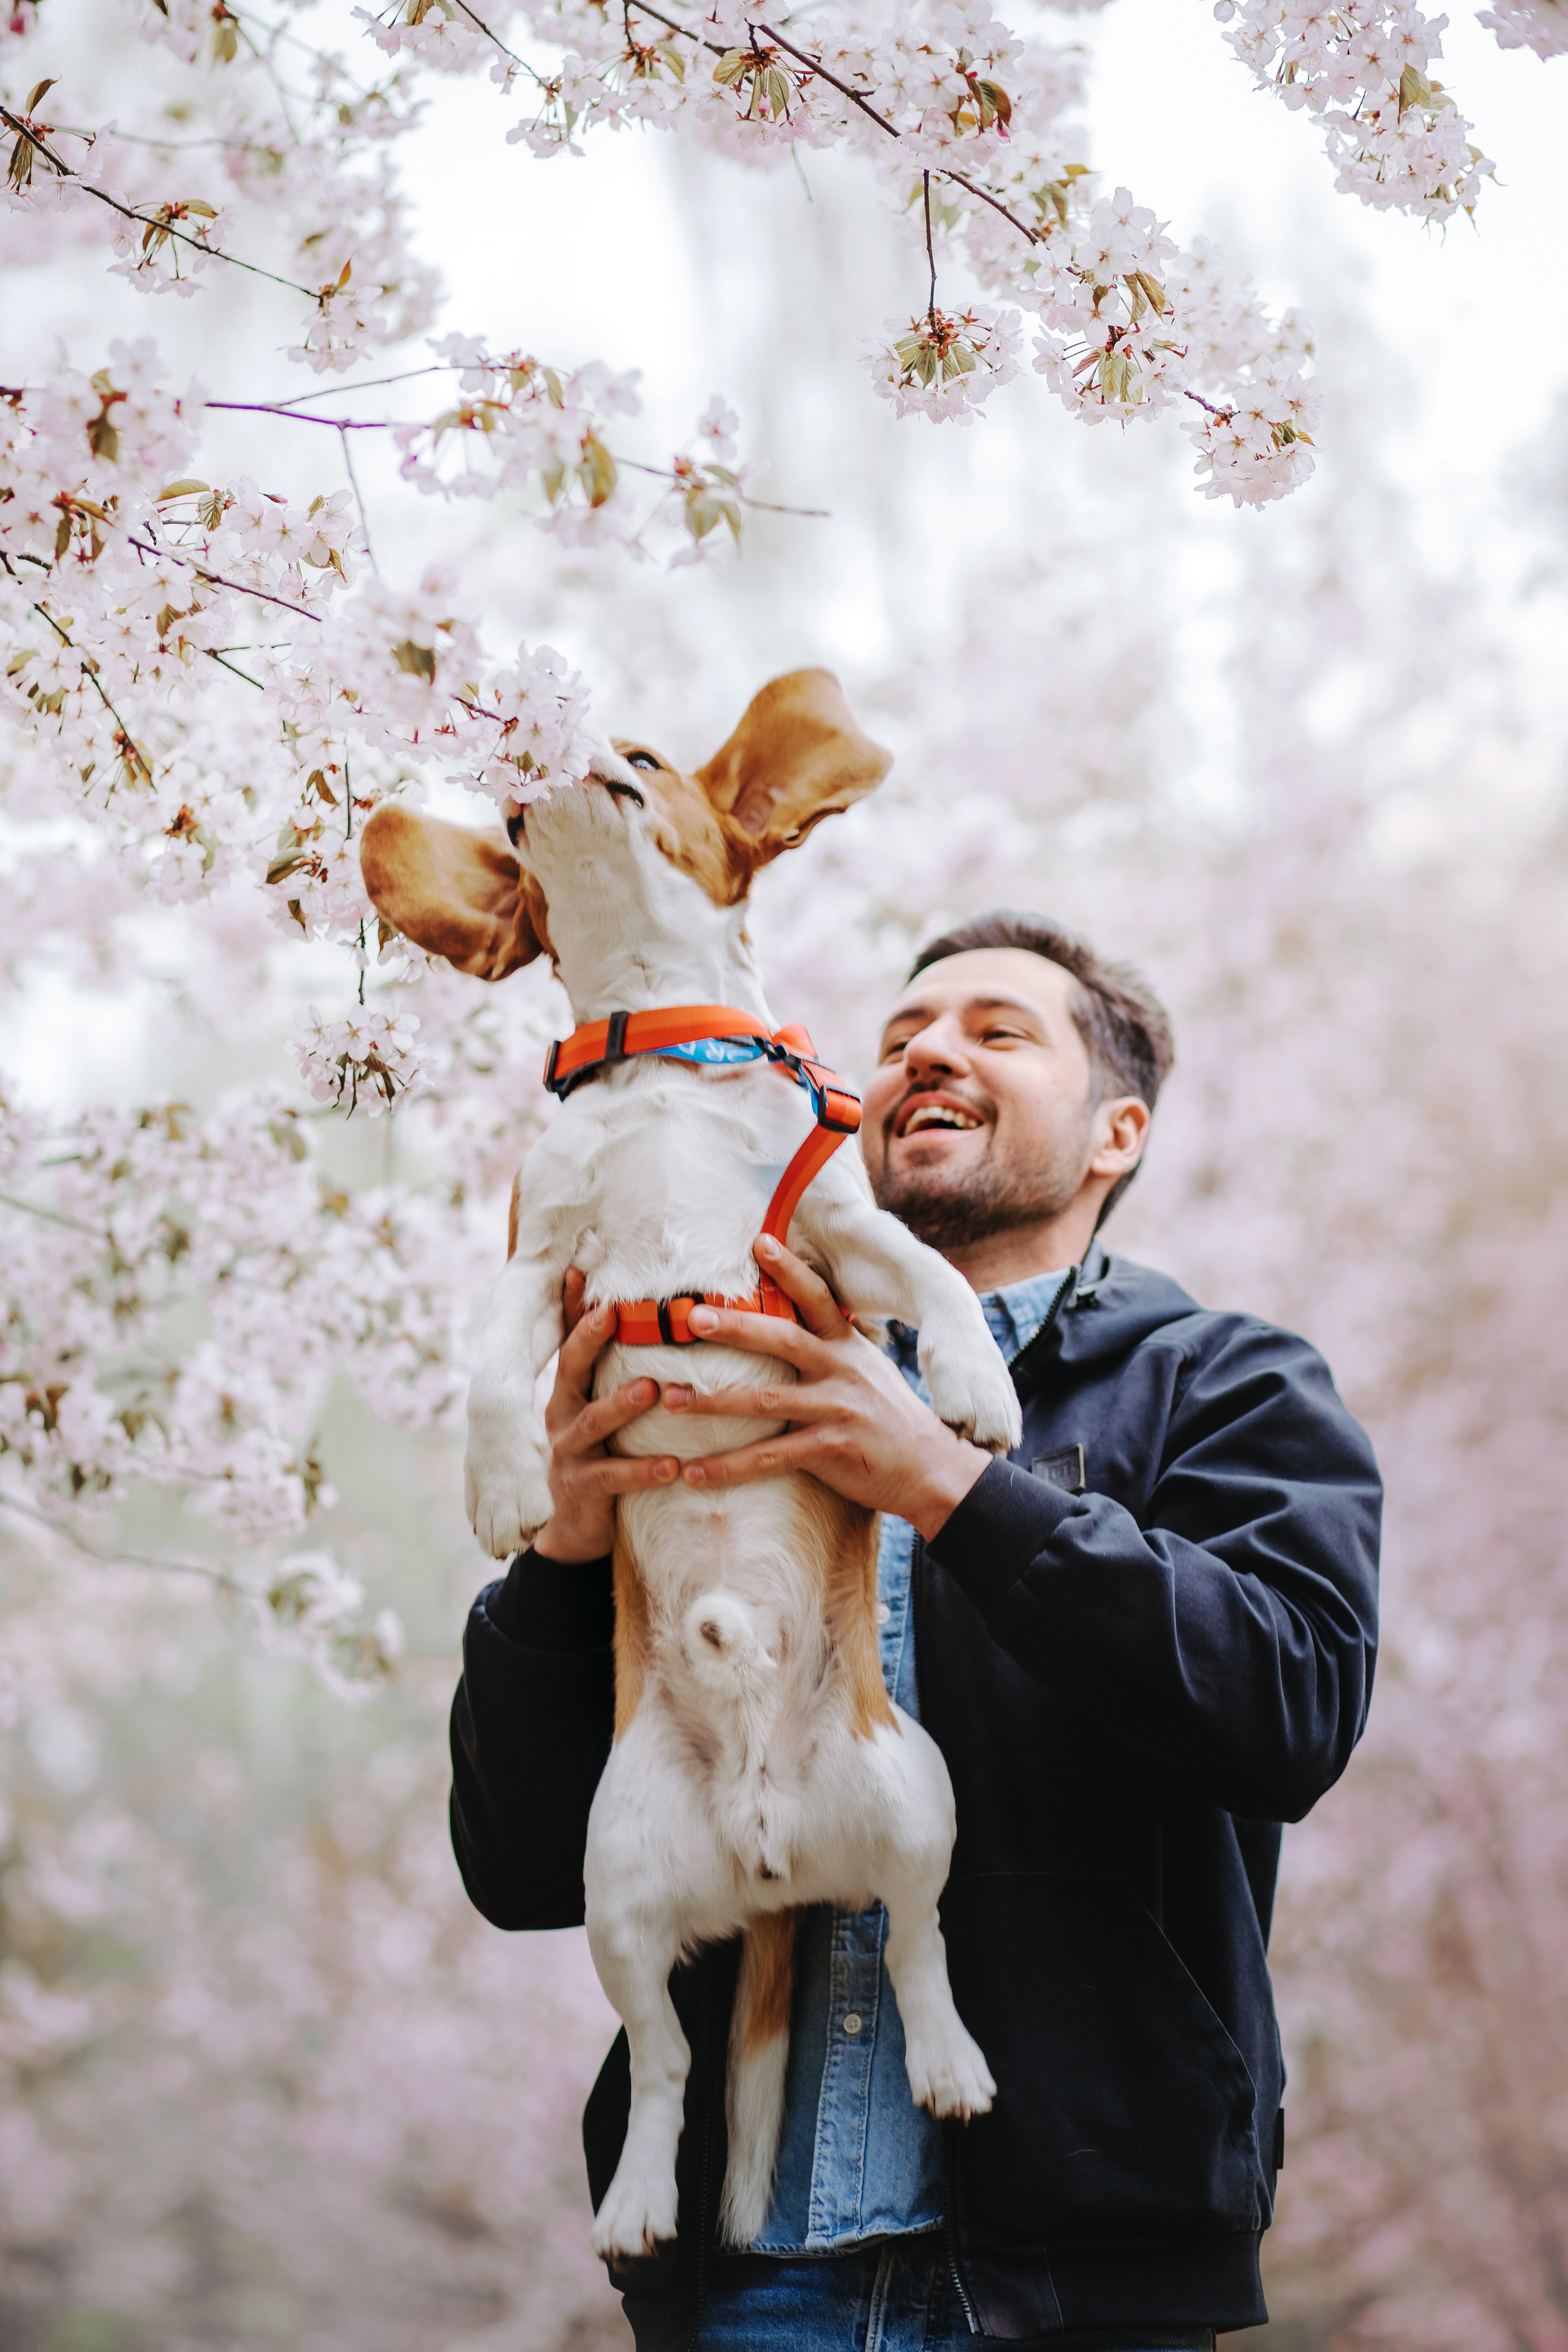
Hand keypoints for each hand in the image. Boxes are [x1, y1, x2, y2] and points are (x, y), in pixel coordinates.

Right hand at [533, 1268, 677, 1562]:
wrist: (575, 1527)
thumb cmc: (600, 1454)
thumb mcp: (601, 1411)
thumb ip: (615, 1373)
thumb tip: (635, 1322)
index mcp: (569, 1390)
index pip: (568, 1341)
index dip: (571, 1308)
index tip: (577, 1271)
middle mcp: (561, 1414)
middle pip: (571, 1369)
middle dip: (587, 1338)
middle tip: (613, 1312)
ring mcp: (568, 1452)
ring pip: (592, 1422)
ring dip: (622, 1403)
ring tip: (652, 1388)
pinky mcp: (582, 1488)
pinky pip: (612, 1476)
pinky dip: (642, 1470)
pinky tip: (672, 1465)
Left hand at [664, 1236, 991, 1541]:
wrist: (933, 1468)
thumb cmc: (890, 1417)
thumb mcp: (867, 1368)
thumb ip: (833, 1345)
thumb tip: (804, 1312)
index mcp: (848, 1346)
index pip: (818, 1298)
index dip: (790, 1269)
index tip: (759, 1241)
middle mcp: (842, 1370)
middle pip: (782, 1339)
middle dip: (734, 1326)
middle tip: (690, 1317)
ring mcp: (836, 1410)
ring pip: (765, 1401)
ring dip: (713, 1401)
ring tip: (670, 1399)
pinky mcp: (830, 1450)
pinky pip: (769, 1458)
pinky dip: (728, 1467)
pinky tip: (693, 1474)